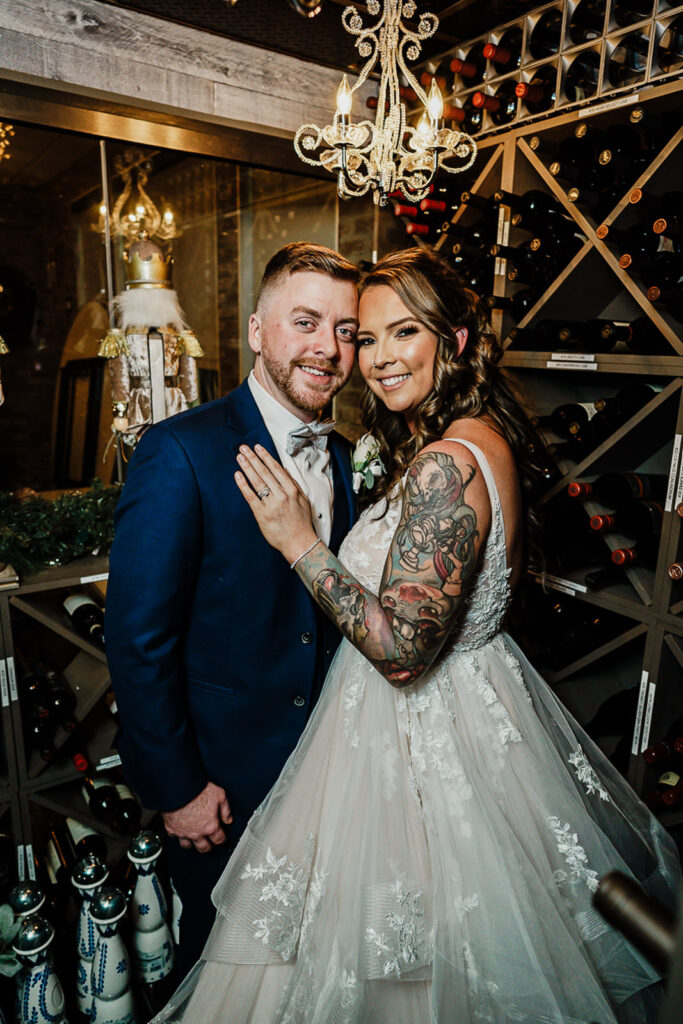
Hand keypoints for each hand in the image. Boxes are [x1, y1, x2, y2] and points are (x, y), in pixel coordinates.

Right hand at [162, 781, 232, 853]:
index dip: (222, 839)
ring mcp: (183, 832)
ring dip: (192, 844)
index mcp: (210, 826)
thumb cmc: (198, 790)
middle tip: (209, 843)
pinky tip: (180, 830)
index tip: (221, 838)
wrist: (178, 788)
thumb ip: (225, 809)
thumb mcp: (219, 795)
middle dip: (208, 846)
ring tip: (194, 839)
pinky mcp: (171, 828)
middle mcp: (196, 833)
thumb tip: (228, 819)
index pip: (219, 840)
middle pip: (204, 848)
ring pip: (188, 846)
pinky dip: (178, 835)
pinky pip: (174, 837)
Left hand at [235, 444, 317, 563]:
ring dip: (247, 467)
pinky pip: (250, 497)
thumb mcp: (303, 500)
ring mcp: (271, 504)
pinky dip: (243, 485)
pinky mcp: (262, 514)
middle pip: (264, 472)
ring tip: (240, 457)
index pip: (276, 469)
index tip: (258, 447)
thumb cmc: (301, 522)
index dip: (265, 457)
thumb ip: (293, 484)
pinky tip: (238, 476)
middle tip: (244, 448)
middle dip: (253, 458)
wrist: (299, 543)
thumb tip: (284, 470)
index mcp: (292, 490)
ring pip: (257, 482)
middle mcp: (281, 495)